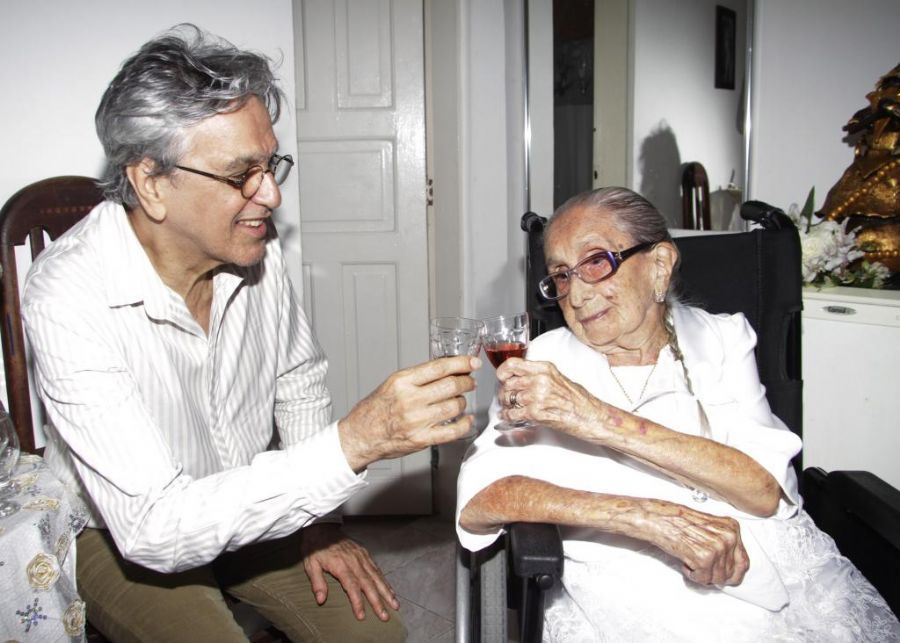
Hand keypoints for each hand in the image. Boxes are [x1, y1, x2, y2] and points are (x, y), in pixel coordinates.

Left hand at [299, 523, 398, 620]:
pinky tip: (389, 590)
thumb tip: (321, 600)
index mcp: (341, 565)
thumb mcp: (311, 565)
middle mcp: (354, 561)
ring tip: (395, 605)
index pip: (352, 586)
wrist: (322, 527)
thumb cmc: (315, 547)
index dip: (357, 602)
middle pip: (368, 584)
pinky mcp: (364, 553)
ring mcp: (361, 557)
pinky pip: (376, 569)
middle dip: (378, 601)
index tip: (362, 616)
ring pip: (376, 577)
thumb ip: (317, 582)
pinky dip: (384, 581)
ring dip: (386, 592)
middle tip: (385, 616)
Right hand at [338, 355, 480, 470]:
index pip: (439, 367)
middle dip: (466, 382)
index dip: (461, 363)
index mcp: (402, 382)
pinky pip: (453, 431)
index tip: (472, 363)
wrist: (361, 435)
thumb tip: (447, 368)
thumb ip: (418, 377)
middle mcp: (410, 400)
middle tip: (469, 382)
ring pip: (455, 406)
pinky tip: (466, 420)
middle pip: (451, 385)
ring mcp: (417, 420)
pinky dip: (464, 424)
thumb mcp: (392, 384)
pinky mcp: (421, 439)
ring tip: (460, 401)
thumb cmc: (375, 410)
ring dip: (463, 402)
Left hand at [496, 358, 608, 439]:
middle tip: (506, 397)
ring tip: (510, 407)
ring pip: (508, 398)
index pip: (513, 364)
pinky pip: (512, 413)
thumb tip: (519, 378)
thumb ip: (538, 375)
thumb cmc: (578, 399)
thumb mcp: (558, 378)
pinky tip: (509, 417)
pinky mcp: (535, 413)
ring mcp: (536, 396)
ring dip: (506, 405)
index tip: (501, 377)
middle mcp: (539, 380)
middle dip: (504, 391)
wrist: (590, 416)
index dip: (503, 371)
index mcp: (544, 368)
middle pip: (508, 383)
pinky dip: (508, 417)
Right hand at [641, 499, 748, 585]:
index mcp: (732, 528)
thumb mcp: (709, 527)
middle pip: (730, 573)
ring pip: (717, 579)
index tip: (725, 576)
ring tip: (691, 560)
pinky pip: (703, 579)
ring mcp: (718, 547)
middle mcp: (729, 537)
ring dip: (702, 574)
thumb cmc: (678, 521)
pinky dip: (692, 575)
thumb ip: (723, 542)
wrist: (660, 519)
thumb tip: (730, 565)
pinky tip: (686, 562)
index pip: (743, 561)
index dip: (733, 573)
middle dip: (714, 575)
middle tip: (702, 568)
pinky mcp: (705, 558)